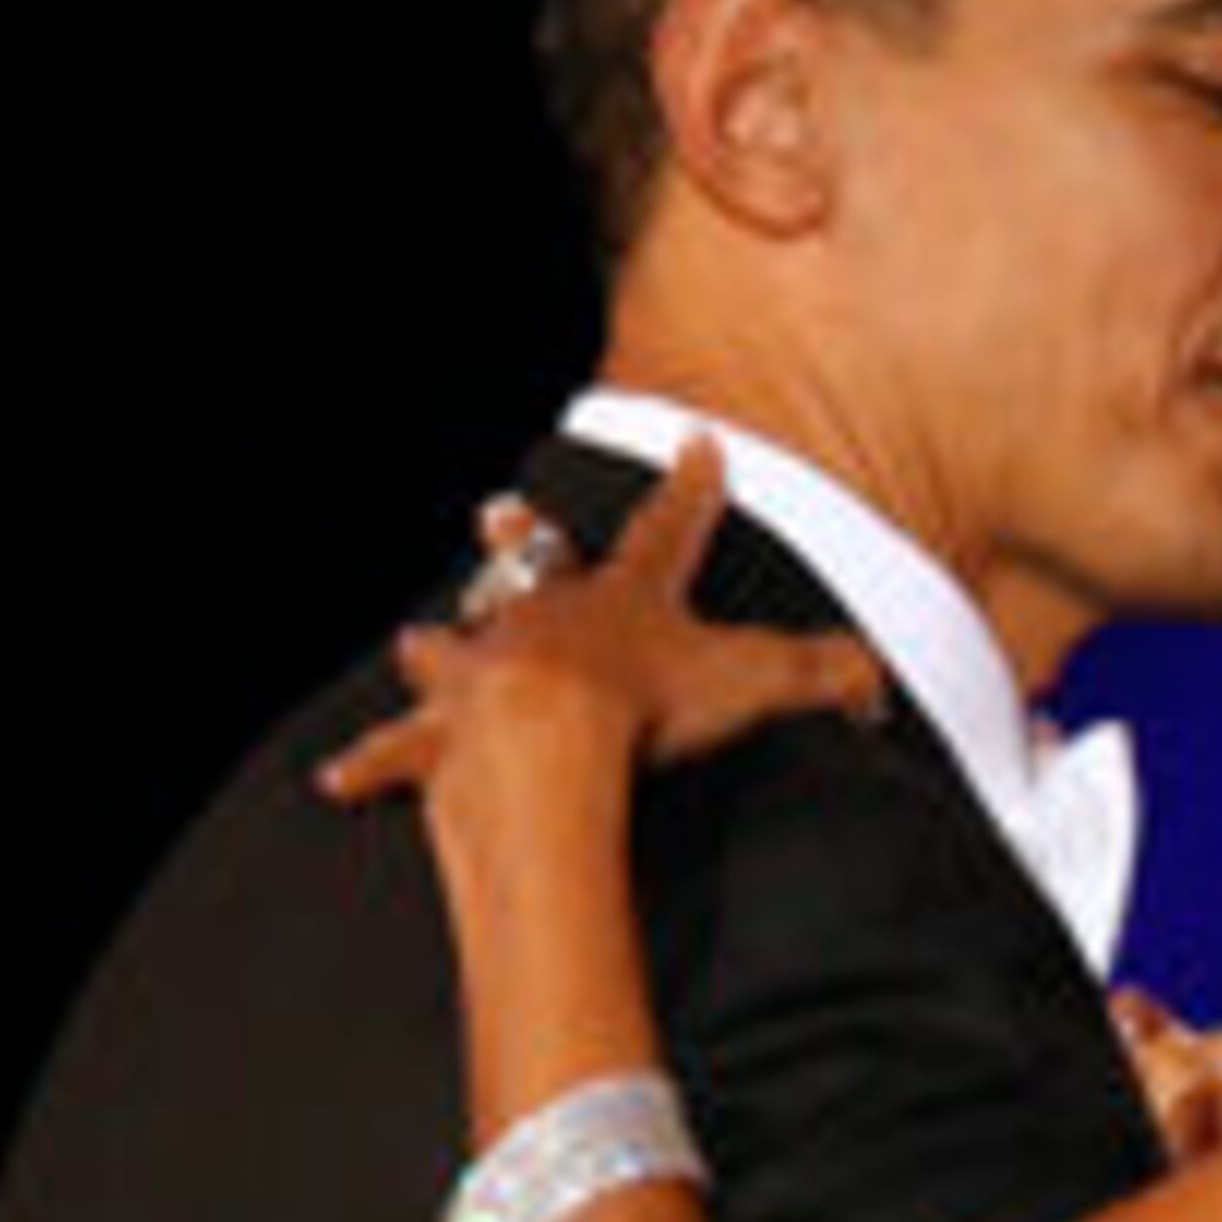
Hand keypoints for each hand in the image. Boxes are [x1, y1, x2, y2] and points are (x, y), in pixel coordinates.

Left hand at [318, 430, 884, 831]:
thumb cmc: (650, 709)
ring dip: (440, 646)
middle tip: (498, 514)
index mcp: (625, 601)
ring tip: (414, 641)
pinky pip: (401, 753)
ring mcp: (489, 669)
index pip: (669, 529)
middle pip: (538, 567)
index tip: (696, 442)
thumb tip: (883, 684)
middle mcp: (547, 620)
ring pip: (457, 645)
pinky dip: (373, 766)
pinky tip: (337, 778)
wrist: (555, 743)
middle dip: (526, 543)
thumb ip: (827, 676)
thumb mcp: (759, 683)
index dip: (691, 489)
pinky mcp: (445, 734)